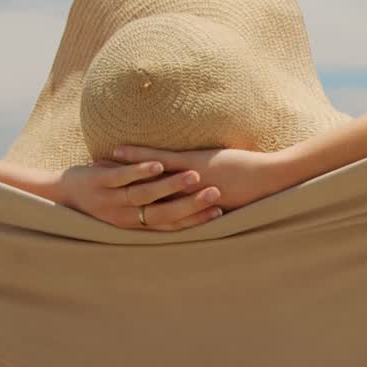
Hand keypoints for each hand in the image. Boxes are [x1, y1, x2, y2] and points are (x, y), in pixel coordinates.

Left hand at [58, 160, 223, 230]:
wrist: (55, 196)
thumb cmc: (95, 202)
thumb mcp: (123, 212)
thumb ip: (150, 209)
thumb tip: (181, 203)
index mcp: (136, 225)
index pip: (172, 225)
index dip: (196, 219)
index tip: (220, 212)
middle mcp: (125, 216)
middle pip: (164, 213)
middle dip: (191, 204)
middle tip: (216, 194)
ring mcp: (111, 200)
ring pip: (145, 195)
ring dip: (170, 186)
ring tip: (194, 177)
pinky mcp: (97, 183)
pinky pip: (121, 178)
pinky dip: (139, 171)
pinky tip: (156, 163)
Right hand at [111, 146, 282, 210]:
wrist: (272, 182)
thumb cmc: (256, 193)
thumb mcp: (227, 203)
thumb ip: (210, 206)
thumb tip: (205, 204)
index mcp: (193, 211)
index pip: (157, 214)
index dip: (136, 211)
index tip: (115, 209)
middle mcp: (185, 201)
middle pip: (144, 201)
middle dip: (119, 196)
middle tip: (94, 195)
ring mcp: (186, 182)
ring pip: (146, 181)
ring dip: (120, 175)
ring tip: (96, 171)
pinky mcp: (192, 165)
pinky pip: (158, 160)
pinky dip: (136, 157)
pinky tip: (116, 151)